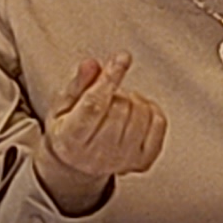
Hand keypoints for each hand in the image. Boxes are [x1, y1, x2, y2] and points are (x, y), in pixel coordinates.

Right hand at [31, 54, 167, 215]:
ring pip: (141, 113)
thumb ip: (78, 83)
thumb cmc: (69, 130)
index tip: (122, 58)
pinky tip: (137, 112)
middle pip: (120, 108)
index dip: (110, 78)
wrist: (76, 164)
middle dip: (117, 92)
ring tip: (118, 104)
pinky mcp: (142, 161)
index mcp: (71, 138)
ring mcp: (122, 160)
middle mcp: (97, 155)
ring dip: (132, 100)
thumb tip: (92, 65)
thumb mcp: (63, 104)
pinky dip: (151, 110)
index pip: (94, 104)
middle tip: (106, 96)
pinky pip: (159, 123)